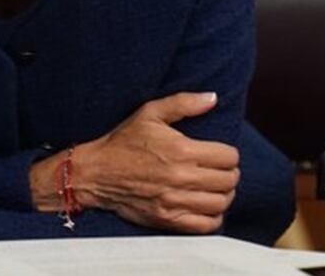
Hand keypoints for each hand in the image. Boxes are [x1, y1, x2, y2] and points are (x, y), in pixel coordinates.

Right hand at [34, 92, 239, 232]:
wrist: (95, 173)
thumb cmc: (123, 142)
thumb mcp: (150, 113)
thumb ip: (184, 103)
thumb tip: (213, 98)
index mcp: (181, 150)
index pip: (228, 157)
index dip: (229, 154)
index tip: (221, 154)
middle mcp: (180, 177)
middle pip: (228, 181)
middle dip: (229, 173)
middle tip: (220, 170)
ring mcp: (174, 201)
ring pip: (221, 203)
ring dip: (224, 195)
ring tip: (215, 187)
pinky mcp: (167, 219)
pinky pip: (206, 225)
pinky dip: (213, 217)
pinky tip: (206, 206)